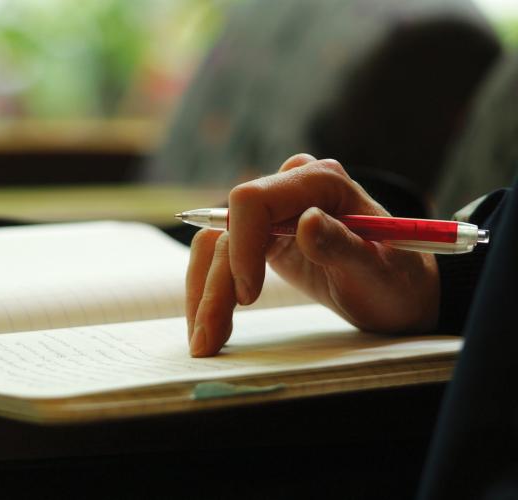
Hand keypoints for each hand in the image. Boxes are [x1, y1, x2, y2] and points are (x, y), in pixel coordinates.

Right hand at [186, 154, 439, 356]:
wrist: (399, 293)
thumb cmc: (396, 281)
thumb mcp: (378, 271)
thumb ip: (343, 245)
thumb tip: (306, 222)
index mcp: (320, 183)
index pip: (254, 200)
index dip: (241, 246)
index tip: (247, 297)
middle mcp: (290, 188)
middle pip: (228, 229)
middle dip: (215, 284)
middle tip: (209, 338)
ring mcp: (274, 213)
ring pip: (216, 245)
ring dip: (204, 293)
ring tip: (205, 340)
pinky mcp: (263, 237)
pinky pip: (222, 256)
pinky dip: (211, 290)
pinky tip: (209, 323)